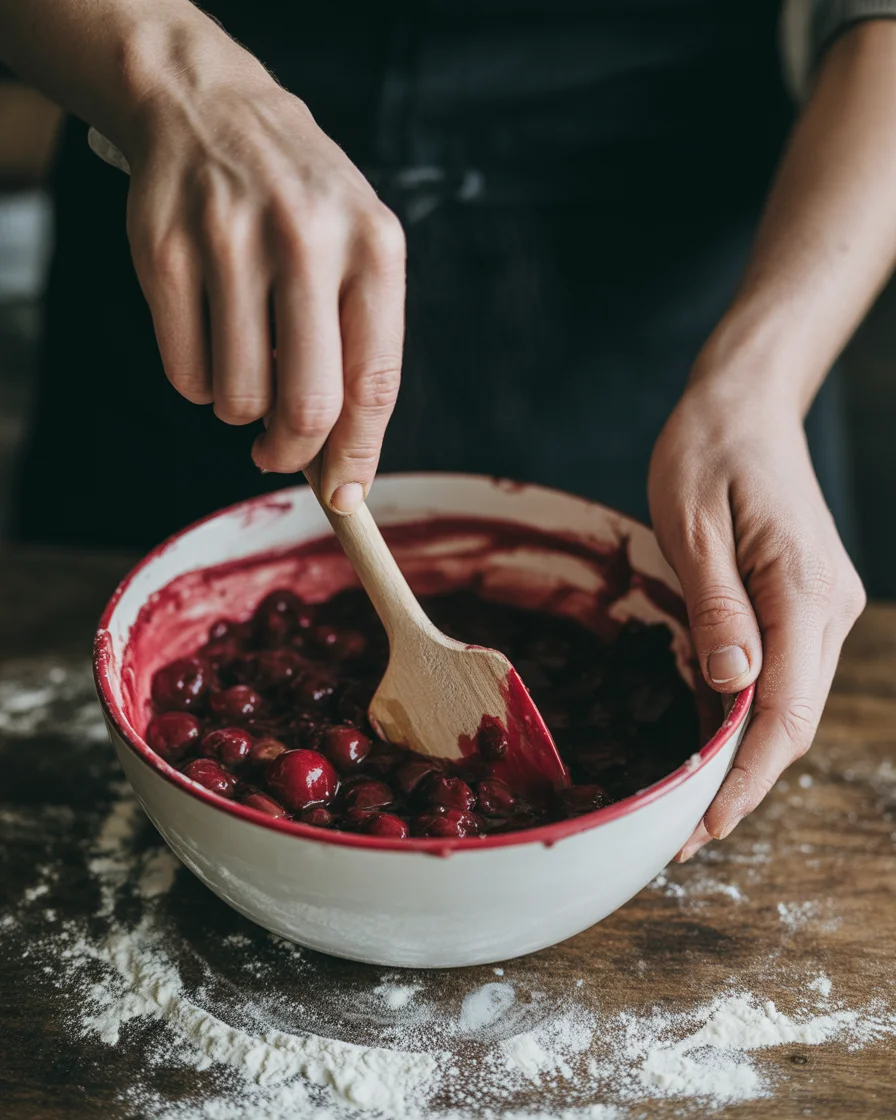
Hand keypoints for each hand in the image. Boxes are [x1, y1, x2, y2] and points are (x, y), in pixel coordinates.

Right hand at [124, 62, 404, 512]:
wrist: (211, 108)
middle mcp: (307, 240)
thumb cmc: (302, 204)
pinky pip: (182, 372)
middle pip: (307, 406)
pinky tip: (208, 341)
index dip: (359, 456)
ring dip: (239, 410)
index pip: (374, 384)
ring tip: (245, 370)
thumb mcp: (358, 250)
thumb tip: (342, 466)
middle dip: (291, 454)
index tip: (345, 496)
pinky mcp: (164, 251)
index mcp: (374, 247)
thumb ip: (359, 348)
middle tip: (276, 455)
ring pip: (237, 397)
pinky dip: (195, 382)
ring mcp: (229, 242)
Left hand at [648, 381, 865, 859]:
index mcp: (805, 591)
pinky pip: (781, 675)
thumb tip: (733, 689)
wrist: (746, 406)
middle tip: (680, 834)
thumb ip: (717, 607)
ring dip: (743, 756)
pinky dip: (746, 716)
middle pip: (792, 721)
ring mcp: (823, 607)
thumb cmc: (708, 451)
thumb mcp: (693, 524)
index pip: (785, 712)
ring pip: (788, 704)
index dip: (746, 779)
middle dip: (741, 784)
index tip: (702, 827)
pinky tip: (711, 742)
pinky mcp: (806, 603)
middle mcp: (829, 608)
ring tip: (688, 802)